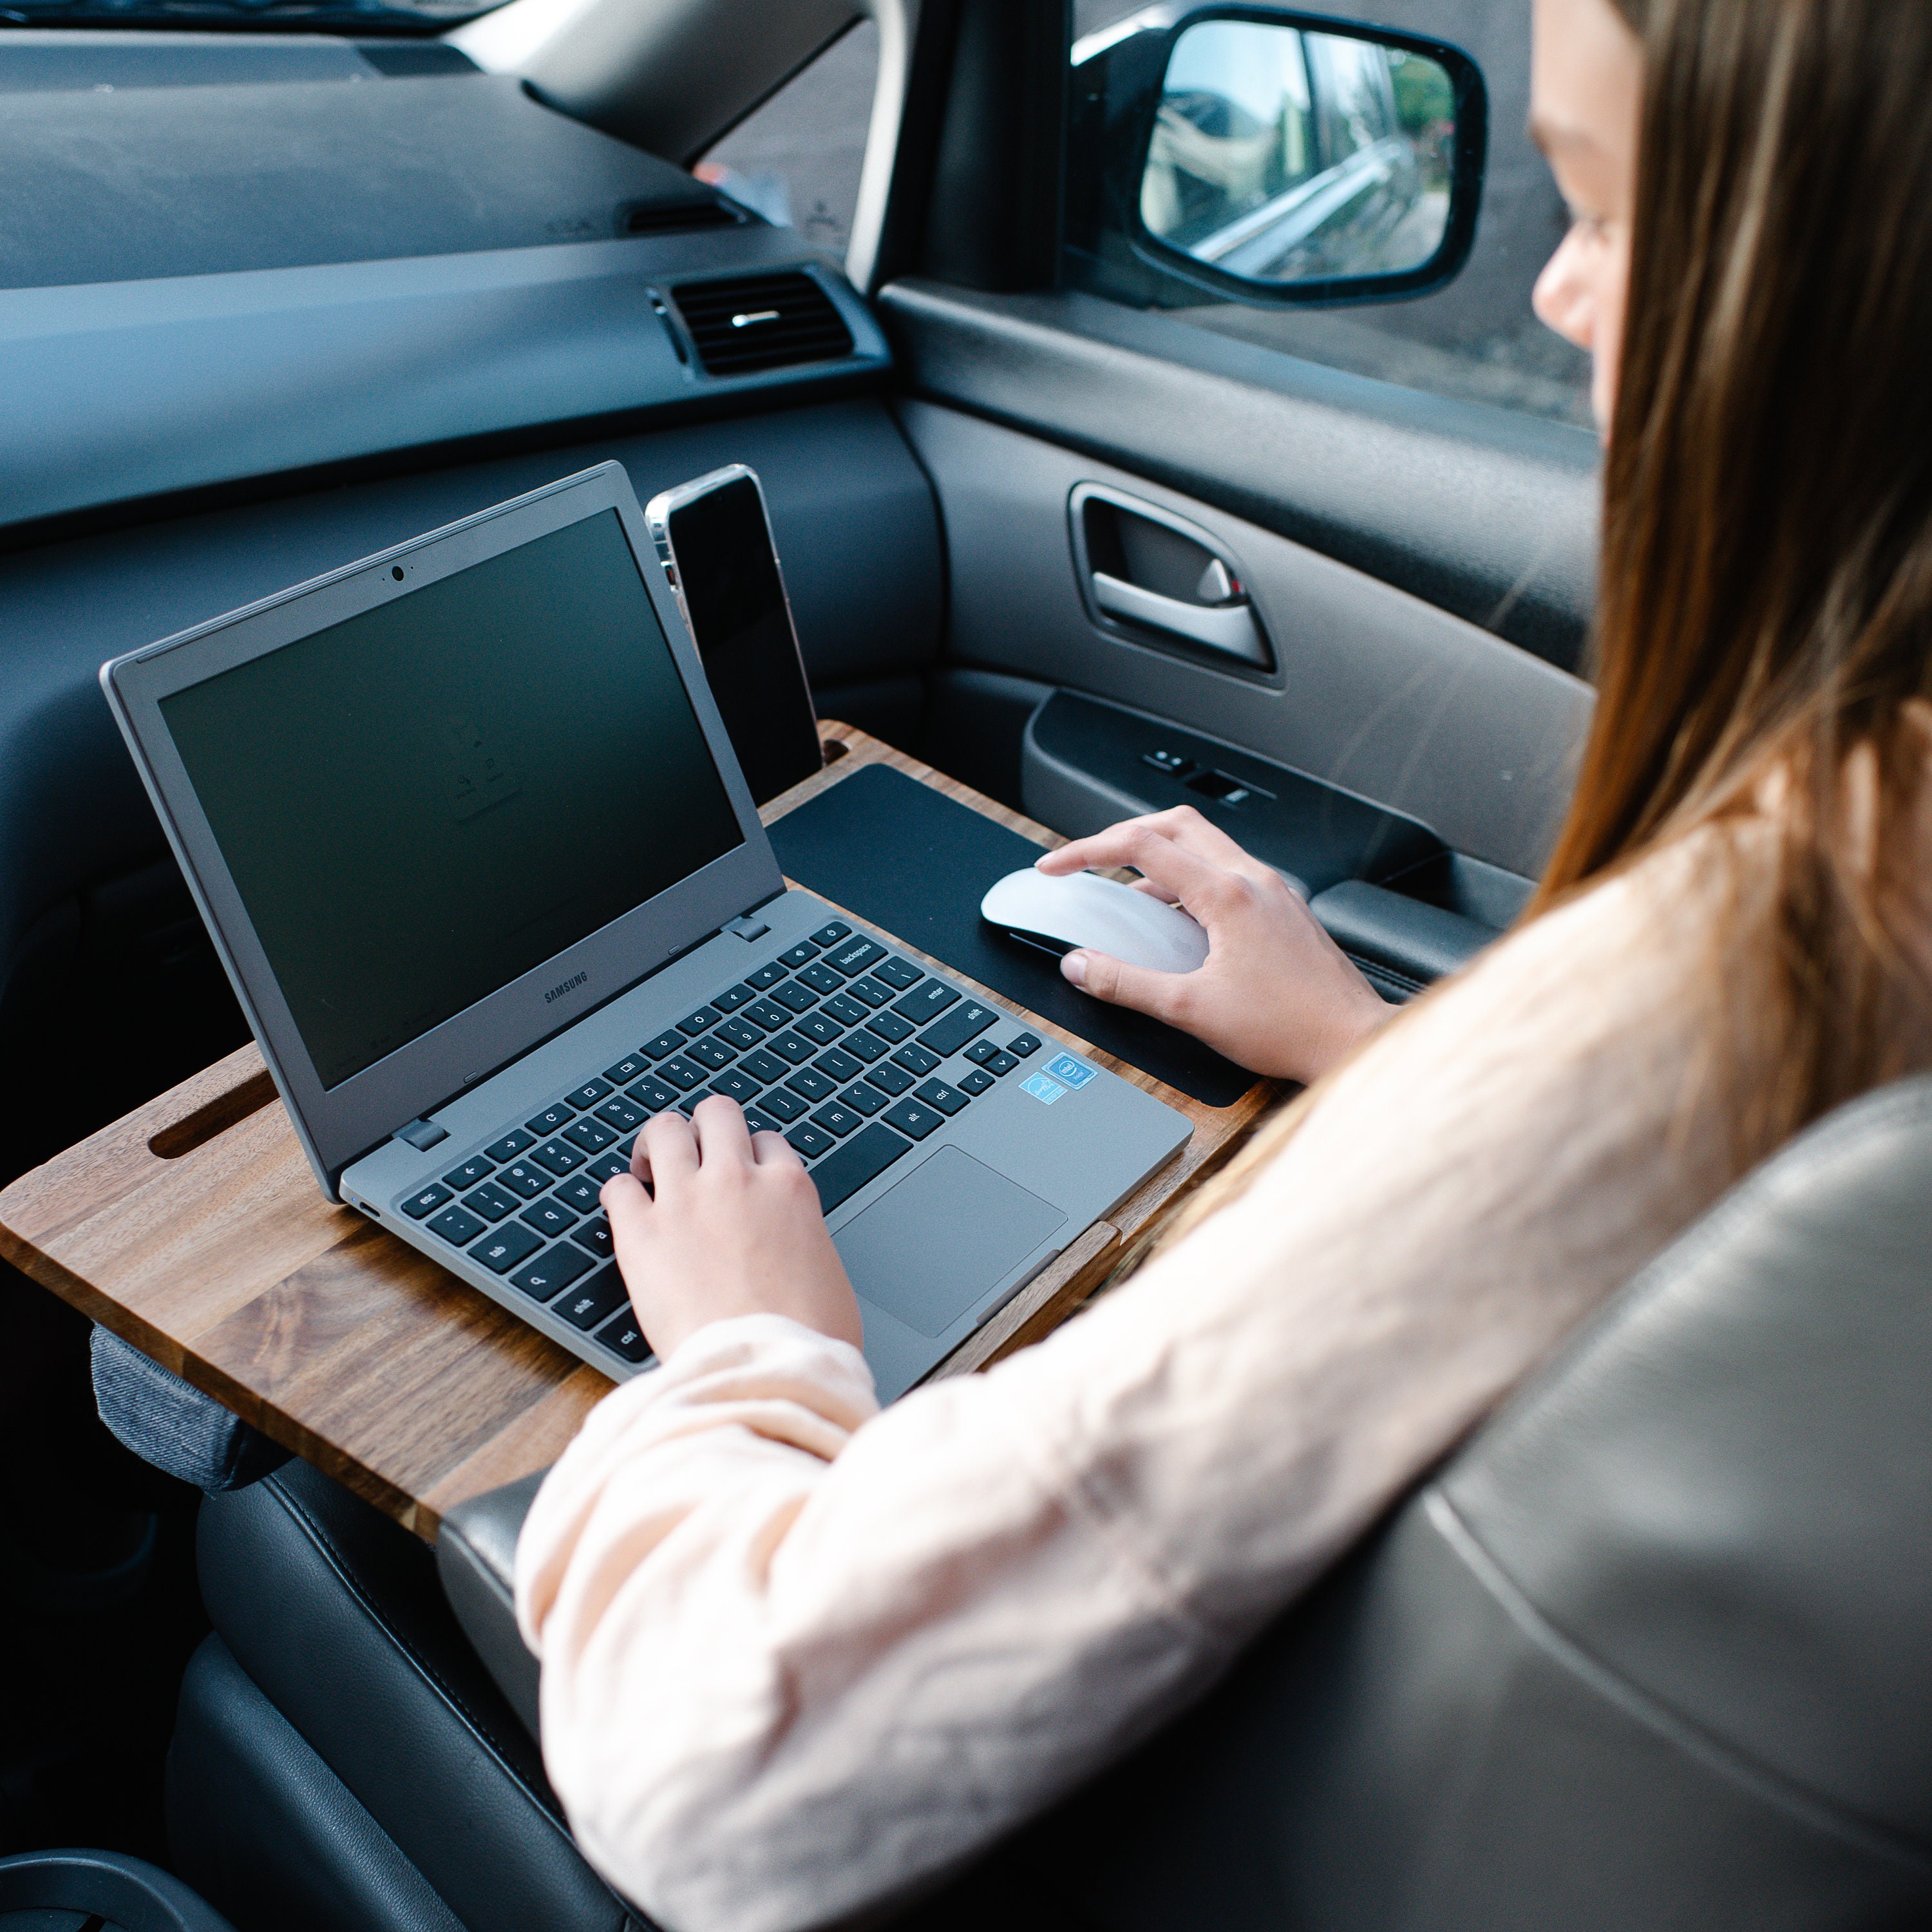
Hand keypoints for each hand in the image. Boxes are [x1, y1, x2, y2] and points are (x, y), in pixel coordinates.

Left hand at [600, 1097, 861, 1360]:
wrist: (767, 1369)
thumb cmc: (807, 1338)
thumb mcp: (829, 1274)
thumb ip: (806, 1243)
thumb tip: (796, 1252)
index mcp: (789, 1189)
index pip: (767, 1141)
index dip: (751, 1155)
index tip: (741, 1174)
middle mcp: (737, 1181)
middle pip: (716, 1113)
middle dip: (703, 1130)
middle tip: (692, 1156)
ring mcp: (686, 1201)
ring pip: (664, 1130)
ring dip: (655, 1145)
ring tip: (649, 1167)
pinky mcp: (641, 1234)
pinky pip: (617, 1187)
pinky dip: (619, 1194)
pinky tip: (624, 1210)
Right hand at [1036, 806, 1389, 1084]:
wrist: (1351, 1041)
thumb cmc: (1291, 1028)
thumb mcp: (1190, 1009)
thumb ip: (1125, 983)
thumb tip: (1080, 965)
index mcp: (1227, 893)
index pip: (1140, 845)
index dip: (1086, 850)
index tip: (1055, 867)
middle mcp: (1254, 880)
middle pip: (1175, 825)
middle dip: (1123, 836)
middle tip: (1090, 862)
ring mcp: (1274, 891)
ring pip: (1205, 846)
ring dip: (1160, 860)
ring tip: (1129, 898)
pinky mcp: (1285, 910)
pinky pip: (1227, 874)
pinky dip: (1191, 883)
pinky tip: (1179, 924)